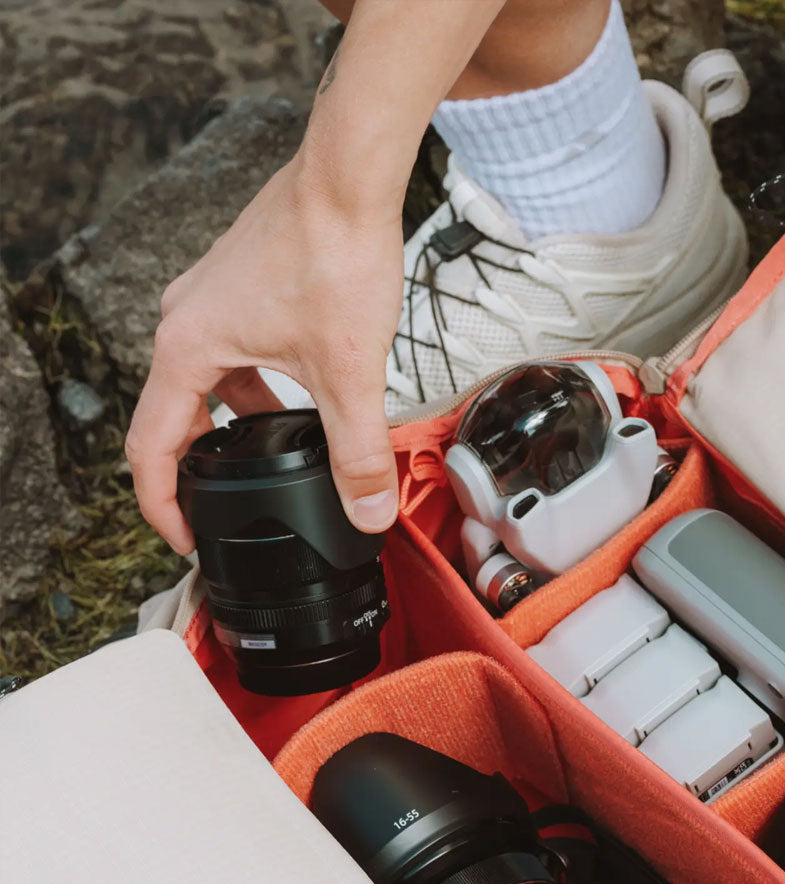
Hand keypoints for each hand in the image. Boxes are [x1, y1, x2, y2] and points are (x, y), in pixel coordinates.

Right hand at [126, 154, 405, 554]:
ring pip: (208, 385)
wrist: (348, 179)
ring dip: (235, 425)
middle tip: (231, 506)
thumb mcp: (349, 373)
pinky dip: (255, 388)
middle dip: (203, 468)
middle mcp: (184, 321)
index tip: (186, 538)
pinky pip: (231, 355)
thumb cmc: (335, 256)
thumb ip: (359, 450)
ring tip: (275, 459)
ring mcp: (209, 300)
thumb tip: (368, 511)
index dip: (163, 505)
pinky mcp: (239, 287)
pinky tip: (299, 400)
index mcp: (187, 349)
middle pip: (174, 418)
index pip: (151, 448)